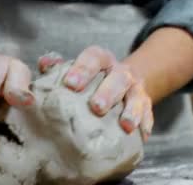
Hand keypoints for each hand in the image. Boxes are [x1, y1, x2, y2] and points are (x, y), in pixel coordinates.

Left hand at [38, 47, 153, 140]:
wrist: (124, 79)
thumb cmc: (91, 78)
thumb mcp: (75, 68)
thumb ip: (58, 67)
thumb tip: (44, 65)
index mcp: (101, 59)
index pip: (93, 57)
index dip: (82, 69)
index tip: (70, 84)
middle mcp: (120, 71)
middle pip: (118, 77)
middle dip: (108, 92)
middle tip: (96, 107)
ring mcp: (135, 87)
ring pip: (136, 96)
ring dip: (131, 110)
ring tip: (125, 125)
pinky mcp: (146, 104)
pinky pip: (148, 113)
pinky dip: (145, 123)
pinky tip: (141, 135)